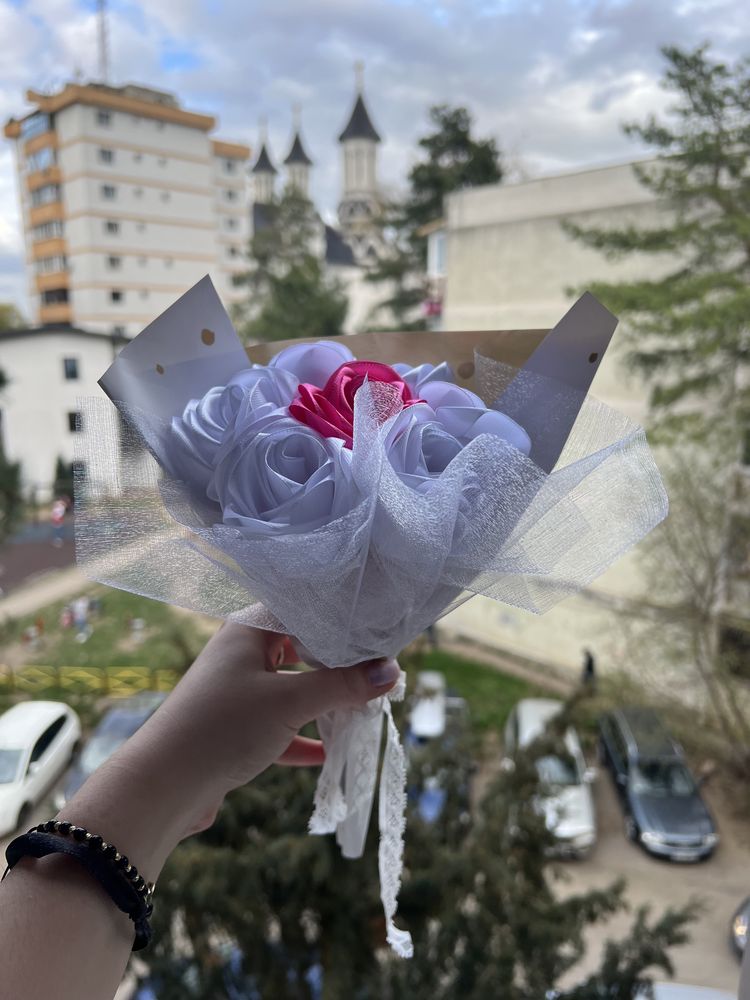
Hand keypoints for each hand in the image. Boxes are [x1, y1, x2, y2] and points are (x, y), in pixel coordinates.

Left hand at [58, 623, 399, 878]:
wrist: (162, 786)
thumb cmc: (223, 727)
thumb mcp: (289, 703)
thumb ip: (342, 686)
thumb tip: (392, 671)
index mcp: (249, 630)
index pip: (304, 609)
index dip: (341, 619)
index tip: (380, 630)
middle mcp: (242, 653)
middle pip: (301, 649)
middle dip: (339, 663)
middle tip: (380, 672)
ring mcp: (238, 692)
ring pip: (292, 689)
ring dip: (324, 702)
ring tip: (364, 709)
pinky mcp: (235, 729)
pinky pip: (279, 726)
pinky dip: (303, 737)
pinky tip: (329, 753)